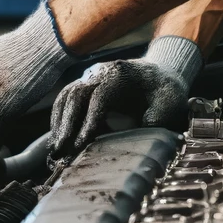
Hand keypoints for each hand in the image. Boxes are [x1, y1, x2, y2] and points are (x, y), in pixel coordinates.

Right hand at [50, 36, 202, 155]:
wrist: (164, 75)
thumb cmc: (165, 94)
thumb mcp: (166, 109)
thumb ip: (149, 125)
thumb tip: (129, 145)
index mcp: (122, 74)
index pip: (99, 96)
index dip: (89, 121)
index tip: (81, 144)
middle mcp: (102, 72)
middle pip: (76, 94)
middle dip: (67, 124)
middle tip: (60, 150)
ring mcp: (92, 76)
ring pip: (67, 95)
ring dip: (60, 122)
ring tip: (56, 148)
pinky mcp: (87, 85)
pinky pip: (67, 98)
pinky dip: (60, 117)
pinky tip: (59, 137)